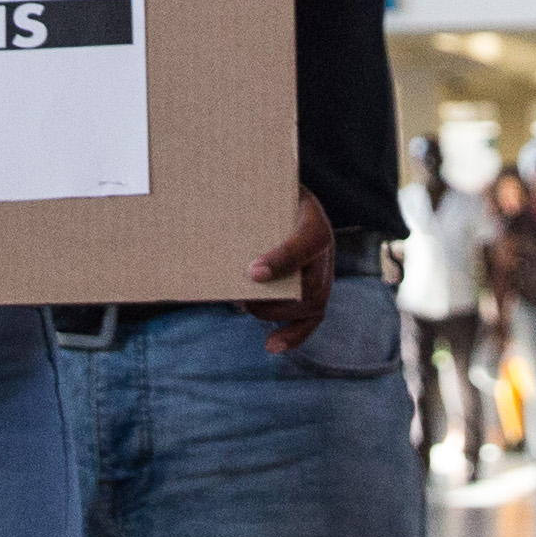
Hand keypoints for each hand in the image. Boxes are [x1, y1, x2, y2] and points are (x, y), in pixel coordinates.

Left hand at [242, 190, 337, 352]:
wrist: (279, 195)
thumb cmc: (262, 193)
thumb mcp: (257, 189)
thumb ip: (243, 207)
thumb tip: (210, 224)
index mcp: (312, 215)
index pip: (308, 241)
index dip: (284, 260)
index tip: (253, 273)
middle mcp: (325, 246)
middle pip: (311, 283)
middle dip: (275, 297)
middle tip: (241, 295)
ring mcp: (324, 270)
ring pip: (313, 304)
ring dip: (277, 313)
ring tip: (247, 306)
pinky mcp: (318, 290)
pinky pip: (314, 318)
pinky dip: (294, 335)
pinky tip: (272, 346)